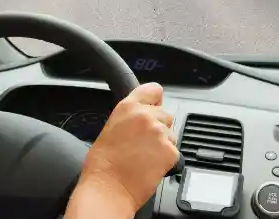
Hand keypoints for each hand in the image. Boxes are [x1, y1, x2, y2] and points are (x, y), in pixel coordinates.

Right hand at [78, 83, 178, 212]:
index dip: (155, 101)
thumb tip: (141, 116)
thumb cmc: (103, 165)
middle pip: (165, 114)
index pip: (154, 90)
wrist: (108, 189)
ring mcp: (160, 133)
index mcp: (128, 107)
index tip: (154, 106)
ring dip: (163, 144)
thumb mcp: (111, 128)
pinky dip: (166, 160)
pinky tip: (150, 166)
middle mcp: (146, 116)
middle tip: (144, 143)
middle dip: (159, 127)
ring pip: (171, 133)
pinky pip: (175, 152)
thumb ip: (129, 117)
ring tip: (145, 157)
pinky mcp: (170, 151)